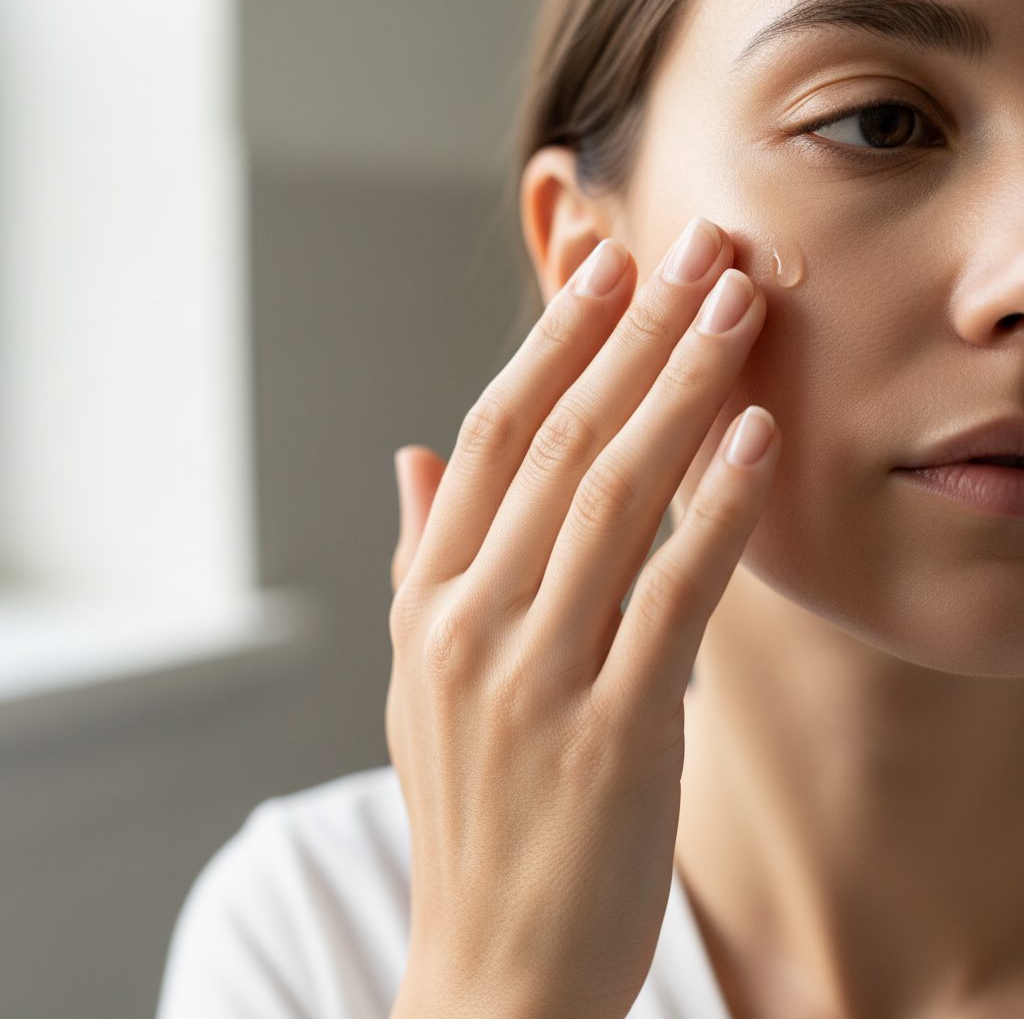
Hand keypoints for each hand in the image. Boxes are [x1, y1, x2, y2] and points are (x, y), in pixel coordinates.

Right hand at [386, 220, 778, 1018]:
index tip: (605, 268)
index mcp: (429, 603)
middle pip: (560, 443)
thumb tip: (412, 455)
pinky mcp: (615, 733)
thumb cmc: (473, 811)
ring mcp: (539, 676)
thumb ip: (423, 558)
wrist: (494, 965)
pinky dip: (721, 507)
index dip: (549, 344)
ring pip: (618, 495)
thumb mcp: (422, 679)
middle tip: (694, 248)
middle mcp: (473, 623)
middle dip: (634, 334)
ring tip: (736, 306)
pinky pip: (677, 593)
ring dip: (684, 388)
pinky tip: (759, 435)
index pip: (488, 438)